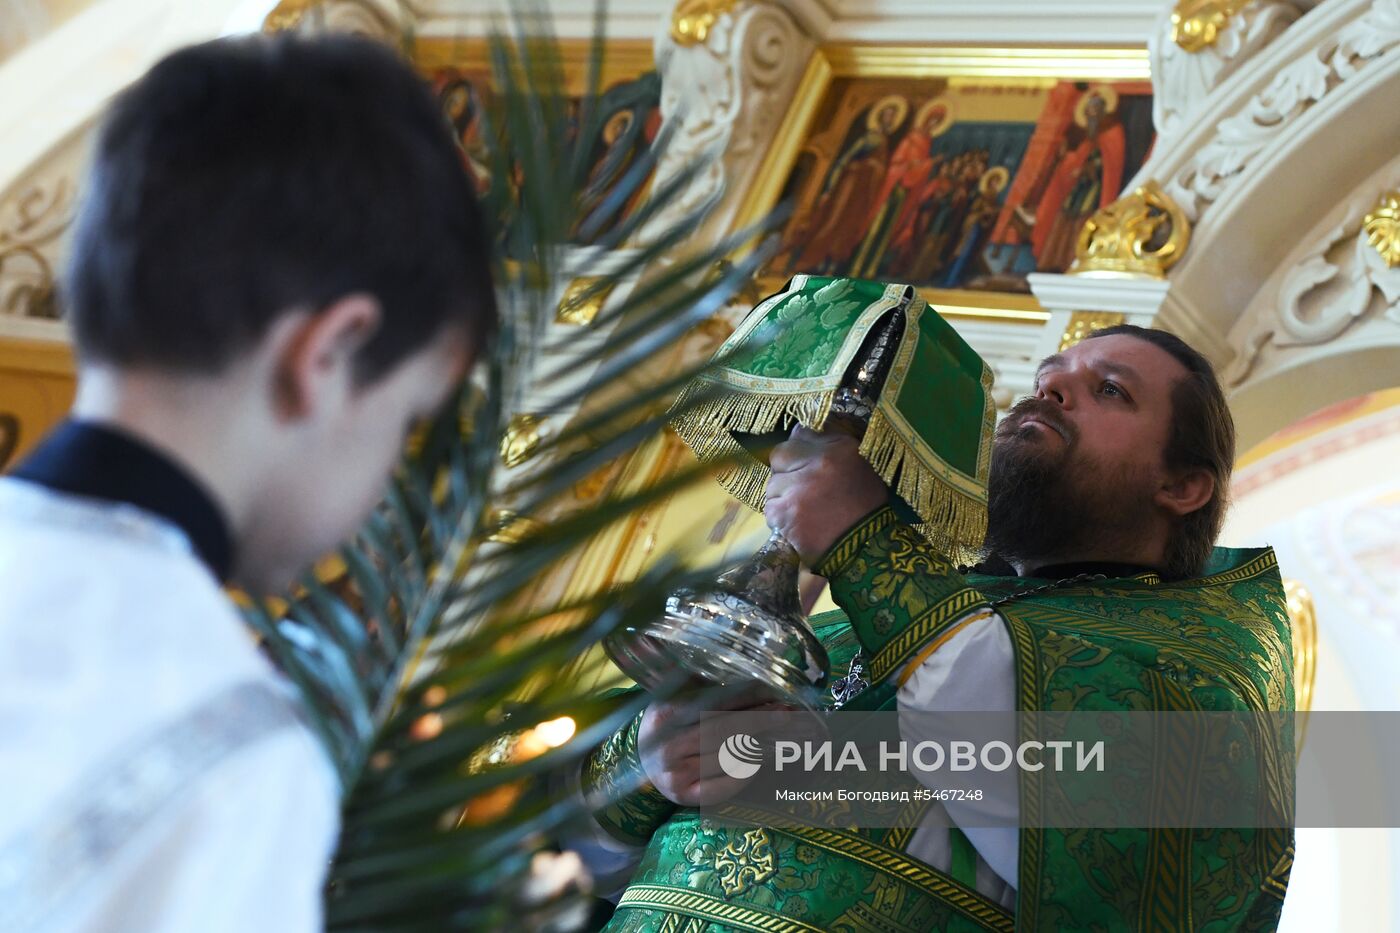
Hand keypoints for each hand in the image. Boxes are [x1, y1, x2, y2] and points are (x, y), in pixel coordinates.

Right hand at [637, 688, 791, 806]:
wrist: (642, 760)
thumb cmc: (669, 724)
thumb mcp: (676, 698)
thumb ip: (705, 686)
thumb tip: (752, 679)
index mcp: (666, 715)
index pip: (714, 703)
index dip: (746, 698)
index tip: (773, 694)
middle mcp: (670, 746)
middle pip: (724, 730)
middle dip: (759, 720)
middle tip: (786, 713)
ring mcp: (677, 775)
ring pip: (728, 758)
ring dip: (757, 745)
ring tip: (779, 734)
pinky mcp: (685, 797)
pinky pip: (724, 787)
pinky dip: (744, 775)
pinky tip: (758, 762)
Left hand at [765, 426, 887, 564]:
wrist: (867, 549)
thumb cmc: (867, 509)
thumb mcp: (860, 467)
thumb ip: (832, 446)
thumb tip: (799, 432)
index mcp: (839, 448)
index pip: (801, 434)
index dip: (799, 451)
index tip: (803, 464)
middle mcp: (818, 463)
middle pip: (780, 455)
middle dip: (786, 471)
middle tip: (801, 490)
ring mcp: (799, 487)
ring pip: (772, 484)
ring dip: (783, 496)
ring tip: (804, 511)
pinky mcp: (786, 512)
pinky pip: (770, 508)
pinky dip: (780, 518)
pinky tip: (798, 524)